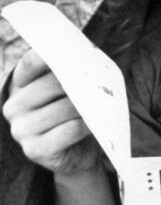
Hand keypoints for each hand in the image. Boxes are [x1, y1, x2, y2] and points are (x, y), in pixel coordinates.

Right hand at [3, 49, 100, 175]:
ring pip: (63, 108)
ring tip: (103, 104)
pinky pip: (69, 130)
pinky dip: (87, 126)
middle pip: (51, 85)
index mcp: (18, 87)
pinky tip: (97, 124)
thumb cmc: (75, 117)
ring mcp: (20, 130)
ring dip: (87, 106)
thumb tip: (88, 58)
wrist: (78, 155)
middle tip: (101, 81)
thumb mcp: (69, 93)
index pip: (30, 63)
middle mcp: (13, 107)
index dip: (51, 54)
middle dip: (80, 83)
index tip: (74, 49)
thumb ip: (70, 75)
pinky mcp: (34, 149)